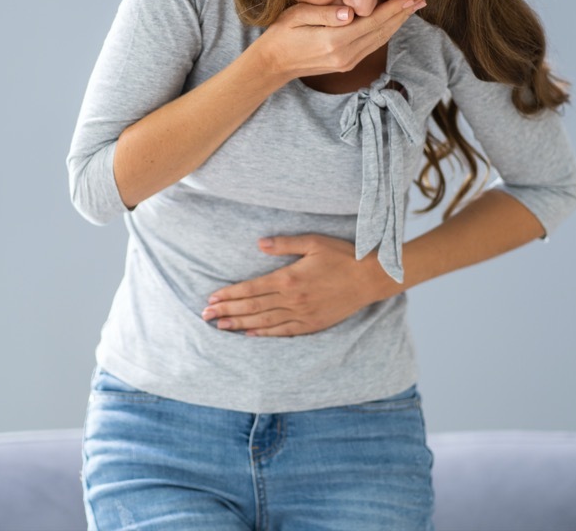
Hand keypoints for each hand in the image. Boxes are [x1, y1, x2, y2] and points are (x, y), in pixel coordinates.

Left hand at [201, 235, 399, 336]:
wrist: (370, 279)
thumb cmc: (343, 256)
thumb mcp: (313, 242)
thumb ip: (284, 244)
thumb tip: (259, 244)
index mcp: (289, 278)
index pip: (251, 289)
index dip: (229, 294)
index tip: (212, 297)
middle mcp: (292, 300)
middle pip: (252, 307)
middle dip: (227, 311)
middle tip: (206, 315)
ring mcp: (302, 315)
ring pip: (264, 322)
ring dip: (239, 324)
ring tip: (220, 326)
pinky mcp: (312, 324)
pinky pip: (283, 332)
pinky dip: (264, 334)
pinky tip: (249, 334)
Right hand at [252, 0, 424, 82]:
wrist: (272, 65)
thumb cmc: (281, 34)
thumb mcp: (297, 16)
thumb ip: (324, 13)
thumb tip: (349, 12)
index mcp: (334, 40)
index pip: (372, 21)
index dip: (394, 9)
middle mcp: (345, 54)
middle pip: (382, 32)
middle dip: (403, 15)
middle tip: (421, 0)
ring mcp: (347, 62)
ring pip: (380, 41)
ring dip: (397, 25)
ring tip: (412, 10)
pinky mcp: (346, 64)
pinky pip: (372, 46)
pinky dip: (385, 33)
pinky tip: (392, 23)